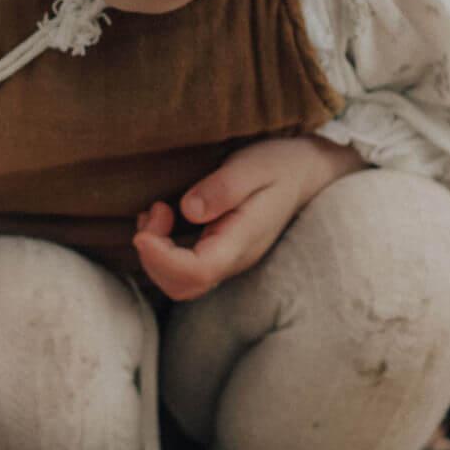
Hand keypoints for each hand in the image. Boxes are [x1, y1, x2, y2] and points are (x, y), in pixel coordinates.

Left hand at [133, 136, 368, 301]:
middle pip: (182, 286)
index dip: (162, 260)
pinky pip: (183, 270)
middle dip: (153, 257)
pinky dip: (160, 250)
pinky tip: (162, 218)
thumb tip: (188, 209)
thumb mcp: (253, 165)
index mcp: (242, 241)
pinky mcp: (217, 254)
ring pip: (179, 283)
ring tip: (157, 211)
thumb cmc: (280, 164)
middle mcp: (233, 259)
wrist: (306, 171)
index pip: (197, 272)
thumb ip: (224, 187)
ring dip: (154, 253)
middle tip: (154, 211)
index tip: (144, 231)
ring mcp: (226, 260)